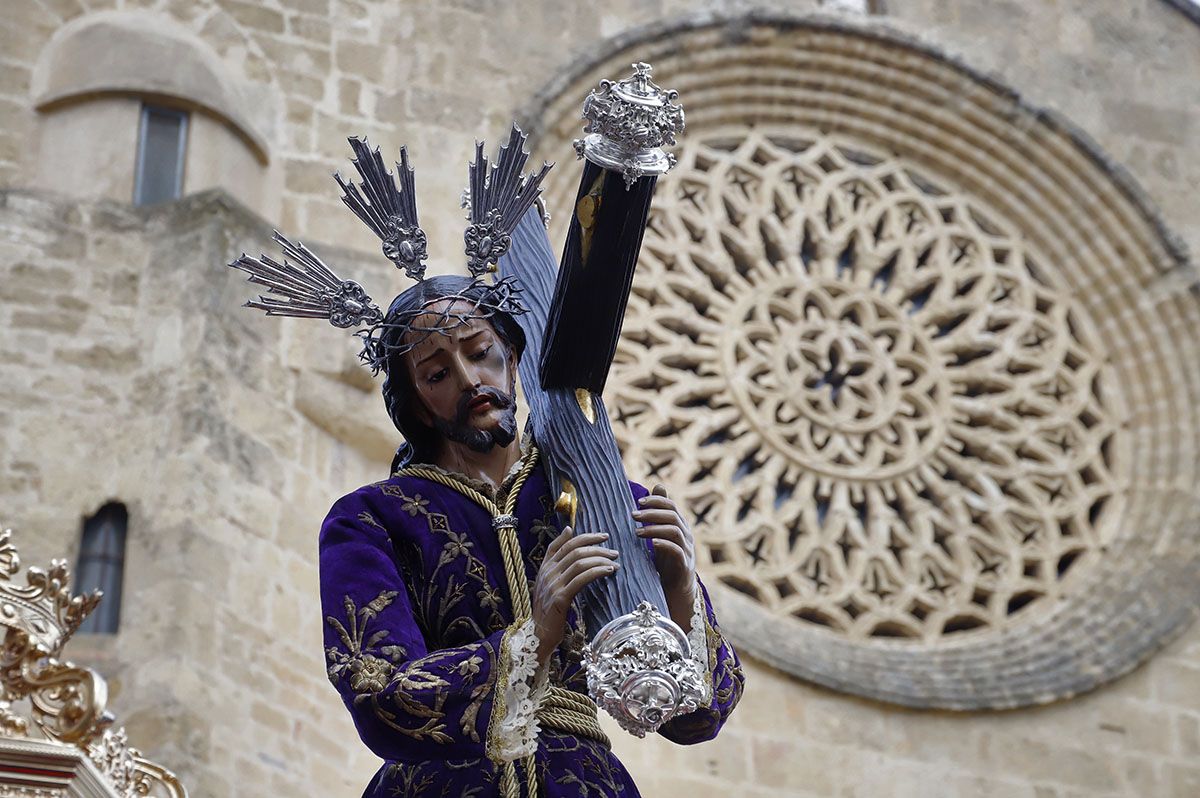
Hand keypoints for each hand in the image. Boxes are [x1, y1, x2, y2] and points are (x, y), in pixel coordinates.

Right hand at [531, 527, 617, 665]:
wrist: (539, 633)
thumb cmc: (550, 609)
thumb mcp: (551, 582)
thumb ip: (559, 562)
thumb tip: (568, 531)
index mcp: (545, 567)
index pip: (563, 543)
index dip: (585, 537)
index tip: (603, 536)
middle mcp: (547, 572)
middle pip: (575, 551)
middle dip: (598, 548)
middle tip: (614, 552)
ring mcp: (553, 584)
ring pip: (579, 562)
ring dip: (601, 560)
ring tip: (615, 563)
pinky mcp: (560, 597)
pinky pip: (581, 578)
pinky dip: (597, 572)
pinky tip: (608, 572)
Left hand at [633, 484, 697, 629]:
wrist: (676, 589)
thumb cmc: (666, 560)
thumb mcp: (661, 534)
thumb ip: (659, 514)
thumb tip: (657, 485)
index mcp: (681, 525)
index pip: (671, 506)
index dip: (656, 501)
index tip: (638, 502)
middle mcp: (687, 535)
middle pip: (672, 516)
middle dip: (651, 514)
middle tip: (633, 515)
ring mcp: (688, 549)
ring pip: (674, 531)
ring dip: (654, 528)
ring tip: (637, 532)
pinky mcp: (685, 564)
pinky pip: (677, 550)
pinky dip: (664, 545)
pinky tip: (652, 544)